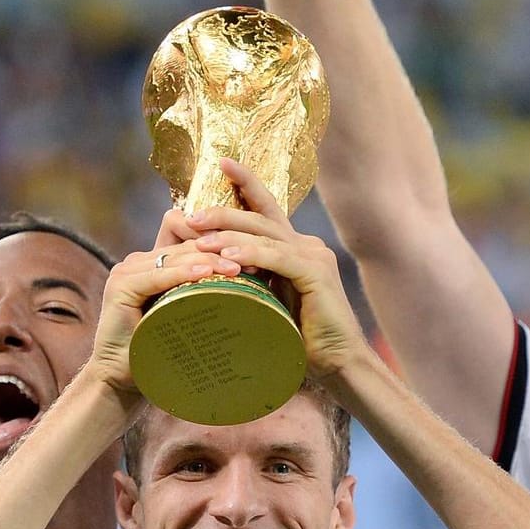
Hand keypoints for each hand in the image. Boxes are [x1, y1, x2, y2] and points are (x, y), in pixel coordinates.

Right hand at [86, 242, 243, 399]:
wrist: (123, 379)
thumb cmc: (160, 351)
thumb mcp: (187, 315)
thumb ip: (205, 295)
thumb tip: (253, 286)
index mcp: (154, 263)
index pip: (190, 240)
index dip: (221, 241)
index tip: (254, 253)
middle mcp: (138, 262)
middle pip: (185, 245)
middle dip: (220, 249)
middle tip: (253, 260)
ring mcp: (127, 271)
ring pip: (174, 257)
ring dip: (208, 260)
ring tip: (236, 267)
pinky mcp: (120, 286)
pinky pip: (157, 275)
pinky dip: (182, 274)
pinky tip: (205, 273)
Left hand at [184, 159, 369, 380]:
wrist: (338, 365)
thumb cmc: (299, 341)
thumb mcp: (267, 302)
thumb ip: (249, 281)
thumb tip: (212, 272)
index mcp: (295, 248)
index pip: (266, 209)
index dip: (246, 183)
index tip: (221, 163)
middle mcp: (307, 245)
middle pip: (260, 217)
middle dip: (224, 210)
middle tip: (191, 214)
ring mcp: (314, 256)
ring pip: (265, 234)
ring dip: (229, 233)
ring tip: (198, 235)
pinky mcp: (317, 274)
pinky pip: (278, 258)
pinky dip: (252, 255)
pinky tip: (227, 257)